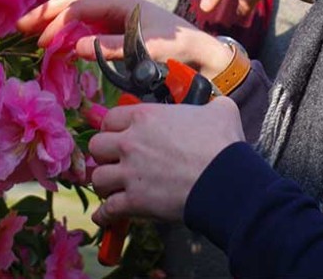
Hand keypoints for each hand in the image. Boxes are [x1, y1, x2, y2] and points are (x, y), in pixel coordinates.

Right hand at [16, 0, 232, 78]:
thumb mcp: (147, 49)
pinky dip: (67, 33)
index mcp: (120, 2)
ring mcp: (114, 15)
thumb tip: (77, 49)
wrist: (200, 52)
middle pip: (72, 4)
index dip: (57, 24)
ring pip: (76, 14)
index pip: (78, 9)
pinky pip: (85, 27)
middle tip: (19, 25)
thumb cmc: (177, 48)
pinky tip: (54, 43)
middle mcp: (114, 4)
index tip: (44, 44)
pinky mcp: (116, 28)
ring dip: (53, 21)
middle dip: (46, 13)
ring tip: (29, 32)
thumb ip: (112, 48)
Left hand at [89, 97, 243, 225]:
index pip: (110, 118)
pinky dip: (105, 214)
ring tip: (112, 187)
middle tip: (114, 160)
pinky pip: (108, 209)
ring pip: (98, 178)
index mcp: (145, 117)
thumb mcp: (220, 112)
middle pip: (97, 146)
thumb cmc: (222, 145)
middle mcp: (131, 143)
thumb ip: (211, 105)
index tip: (119, 135)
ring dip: (104, 184)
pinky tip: (105, 216)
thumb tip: (218, 107)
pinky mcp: (135, 201)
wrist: (225, 180)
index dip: (113, 127)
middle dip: (104, 154)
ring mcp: (130, 173)